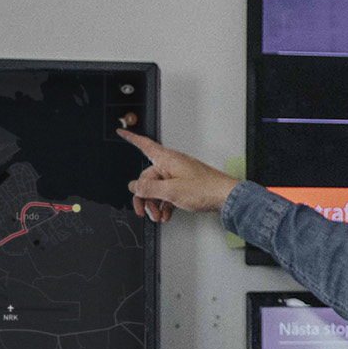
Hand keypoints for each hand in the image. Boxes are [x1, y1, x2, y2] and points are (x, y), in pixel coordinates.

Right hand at [120, 129, 238, 221]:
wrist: (225, 197)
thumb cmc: (205, 189)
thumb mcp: (170, 191)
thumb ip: (149, 189)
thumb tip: (133, 187)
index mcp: (167, 159)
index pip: (144, 144)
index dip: (131, 138)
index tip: (121, 131)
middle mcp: (171, 164)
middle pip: (147, 178)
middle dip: (144, 197)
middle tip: (144, 211)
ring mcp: (178, 175)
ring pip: (157, 189)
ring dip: (155, 204)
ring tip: (158, 217)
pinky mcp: (185, 185)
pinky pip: (168, 194)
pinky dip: (165, 205)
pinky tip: (166, 215)